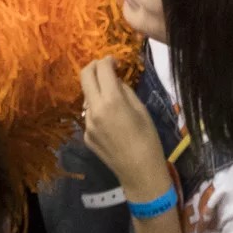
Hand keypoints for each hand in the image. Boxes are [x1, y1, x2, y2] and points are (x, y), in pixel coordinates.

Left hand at [79, 57, 169, 198]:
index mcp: (111, 100)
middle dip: (94, 67)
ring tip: (114, 100)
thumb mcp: (141, 109)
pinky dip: (98, 111)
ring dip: (97, 91)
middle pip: (84, 76)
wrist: (140, 172)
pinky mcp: (86, 136)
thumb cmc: (148, 139)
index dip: (108, 60)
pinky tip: (112, 123)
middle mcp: (94, 109)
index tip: (115, 62)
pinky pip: (90, 115)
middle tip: (106, 69)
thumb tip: (115, 80)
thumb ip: (125, 90)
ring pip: (87, 96)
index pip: (101, 68)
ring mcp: (87, 124)